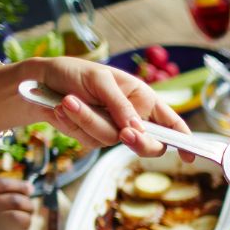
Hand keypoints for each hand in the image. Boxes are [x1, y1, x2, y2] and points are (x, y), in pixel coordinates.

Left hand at [0, 58, 194, 161]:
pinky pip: (88, 141)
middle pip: (148, 144)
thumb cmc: (75, 72)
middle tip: (125, 133)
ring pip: (110, 141)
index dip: (183, 141)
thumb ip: (120, 106)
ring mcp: (112, 130)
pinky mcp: (92, 138)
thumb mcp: (101, 81)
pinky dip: (73, 124)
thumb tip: (136, 130)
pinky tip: (62, 109)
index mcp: (143, 99)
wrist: (39, 83)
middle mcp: (132, 117)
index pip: (171, 123)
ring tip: (68, 101)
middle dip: (137, 140)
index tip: (189, 156)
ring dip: (86, 120)